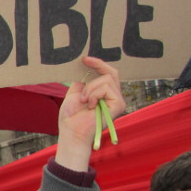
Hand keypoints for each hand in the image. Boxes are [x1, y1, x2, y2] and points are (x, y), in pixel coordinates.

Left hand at [54, 57, 124, 171]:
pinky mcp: (119, 104)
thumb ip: (83, 82)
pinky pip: (107, 88)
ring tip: (84, 101)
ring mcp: (118, 100)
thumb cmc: (71, 117)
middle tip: (84, 66)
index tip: (85, 59)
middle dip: (97, 68)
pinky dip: (94, 94)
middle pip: (111, 72)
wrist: (72, 131)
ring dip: (90, 88)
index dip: (98, 64)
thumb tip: (86, 70)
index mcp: (103, 93)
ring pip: (107, 79)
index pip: (107, 73)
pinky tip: (90, 105)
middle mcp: (113, 96)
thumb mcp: (74, 94)